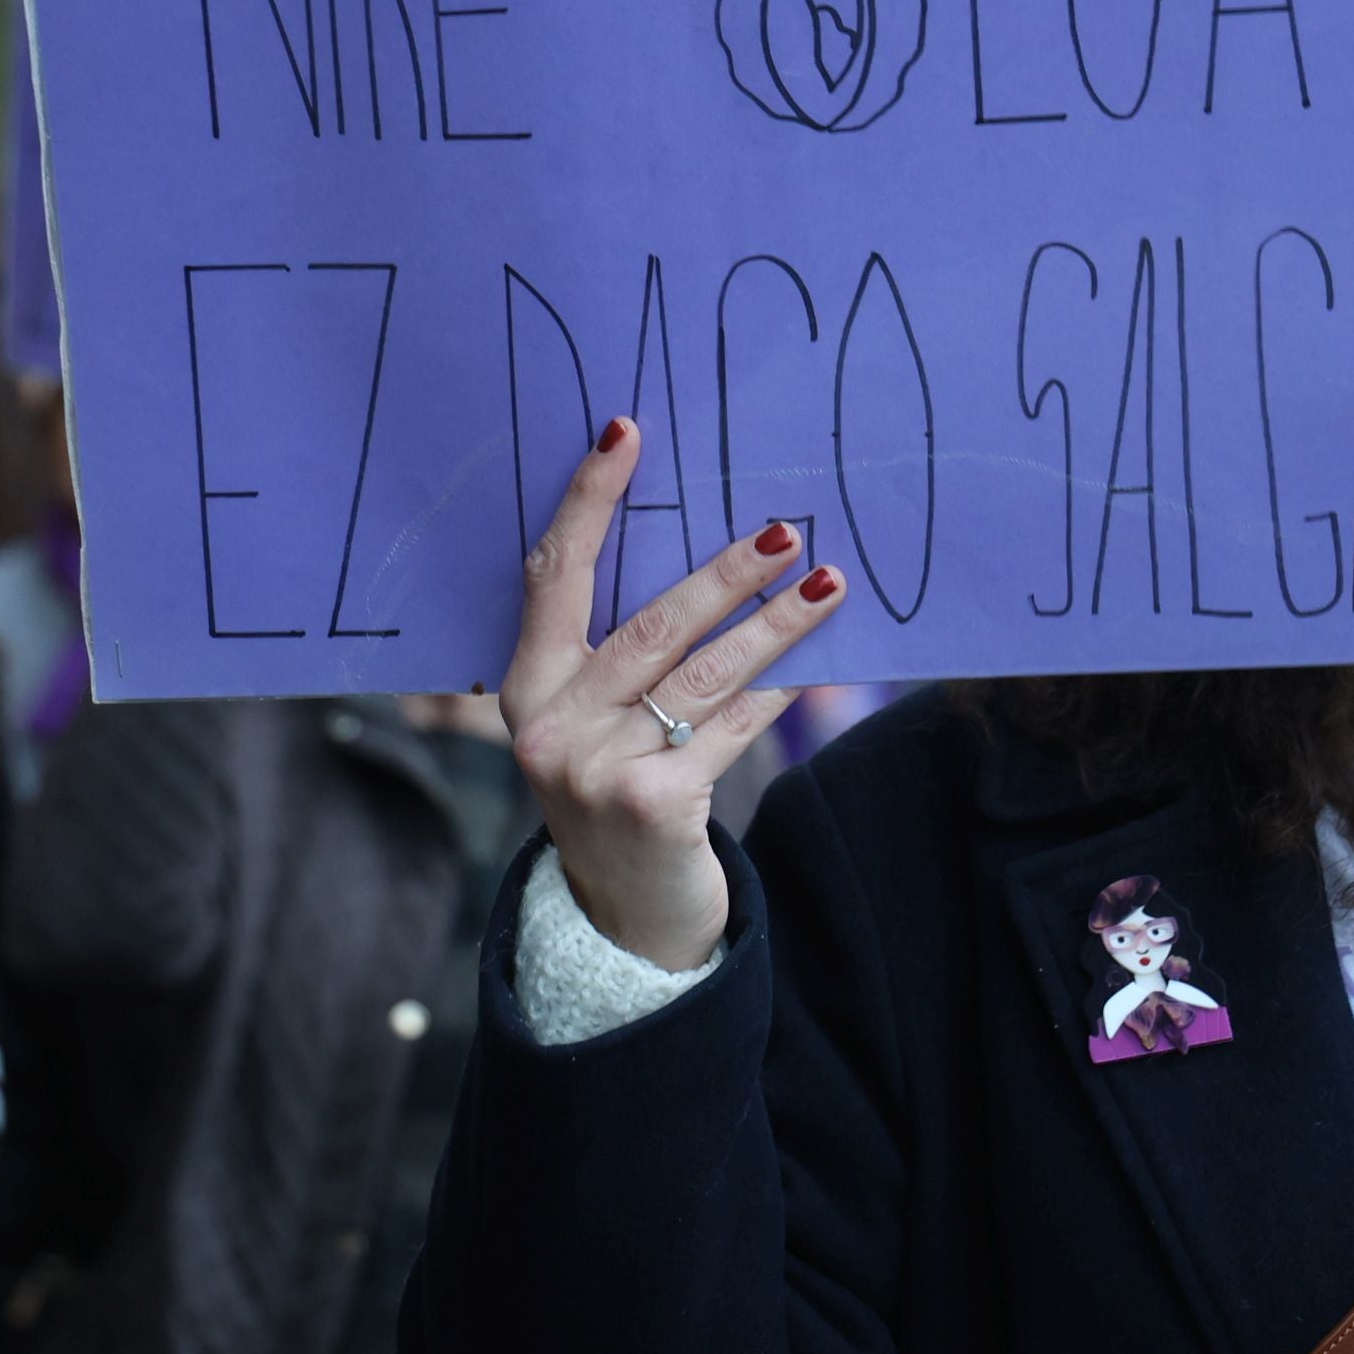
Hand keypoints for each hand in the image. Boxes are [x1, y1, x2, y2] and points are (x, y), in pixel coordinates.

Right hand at [503, 417, 849, 968]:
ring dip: (775, 625)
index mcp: (525, 687)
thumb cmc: (619, 793)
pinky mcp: (654, 803)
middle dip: (724, 573)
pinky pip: (734, 726)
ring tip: (828, 585)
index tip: (626, 432)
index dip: (589, 500)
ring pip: (703, 673)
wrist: (624, 921)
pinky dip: (780, 690)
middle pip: (649, 624)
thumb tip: (713, 556)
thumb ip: (617, 655)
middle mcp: (548, 725)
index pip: (553, 573)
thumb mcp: (592, 723)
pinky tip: (819, 662)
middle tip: (784, 530)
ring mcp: (597, 769)